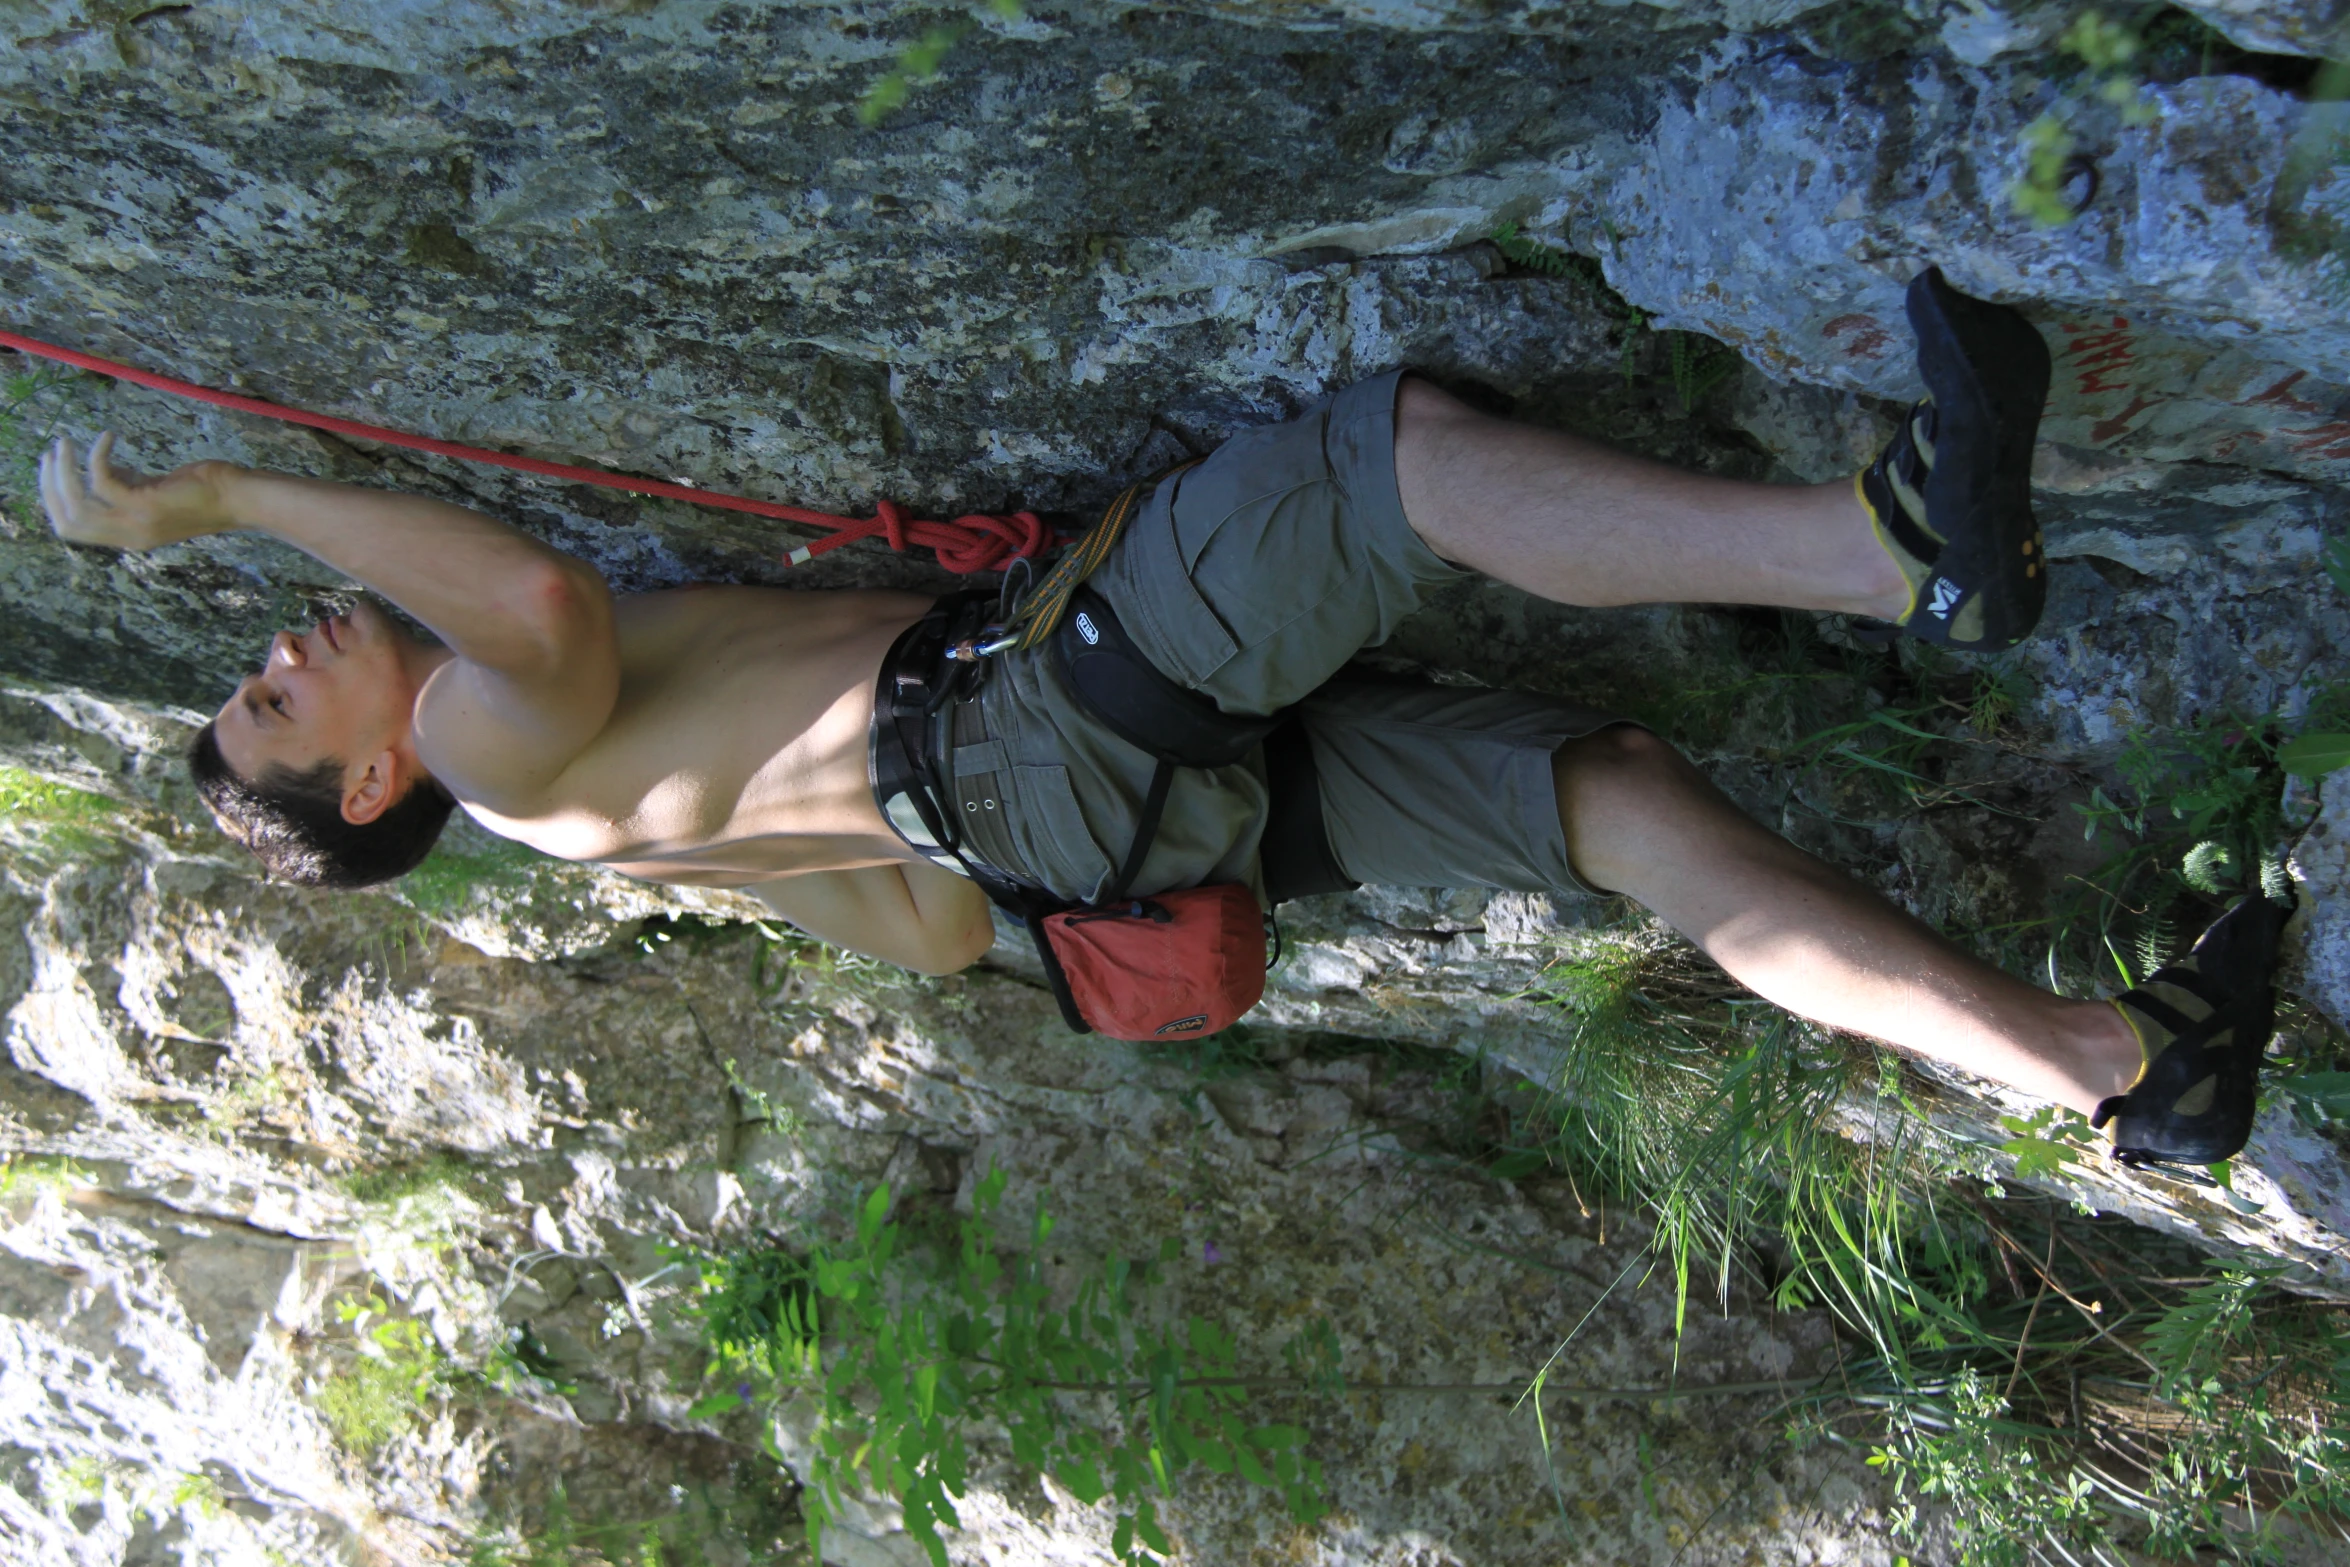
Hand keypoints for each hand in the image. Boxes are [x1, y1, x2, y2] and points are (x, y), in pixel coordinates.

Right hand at [38, 433, 235, 551]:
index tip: (52, 473)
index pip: (74, 531)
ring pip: (77, 503)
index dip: (55, 503)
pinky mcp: (147, 504)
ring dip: (64, 471)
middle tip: (51, 455)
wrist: (242, 500)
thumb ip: (129, 486)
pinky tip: (108, 436)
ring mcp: (138, 522)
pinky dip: (98, 455)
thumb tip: (104, 468)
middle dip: (50, 487)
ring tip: (65, 444)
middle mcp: (130, 536)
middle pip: (67, 522)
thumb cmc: (207, 492)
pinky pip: (103, 479)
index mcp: (130, 537)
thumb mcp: (158, 493)